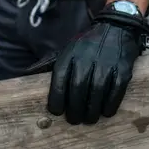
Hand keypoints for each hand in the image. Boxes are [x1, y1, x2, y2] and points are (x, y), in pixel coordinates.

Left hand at [32, 6, 148, 124]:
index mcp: (70, 54)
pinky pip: (116, 91)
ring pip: (96, 92)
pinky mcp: (122, 69)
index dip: (57, 98)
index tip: (56, 112)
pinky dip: (110, 105)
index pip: (60, 79)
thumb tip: (26, 73)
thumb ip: (48, 62)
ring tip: (89, 119)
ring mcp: (106, 64)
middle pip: (78, 89)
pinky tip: (105, 112)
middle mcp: (87, 59)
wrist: (116, 28)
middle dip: (75, 109)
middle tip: (74, 120)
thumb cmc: (87, 44)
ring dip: (92, 111)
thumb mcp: (67, 48)